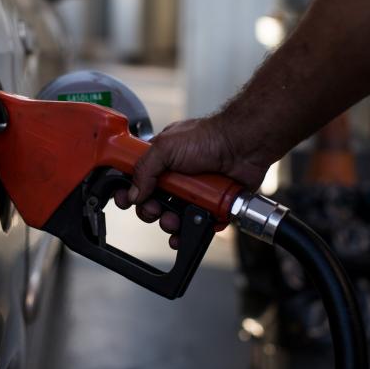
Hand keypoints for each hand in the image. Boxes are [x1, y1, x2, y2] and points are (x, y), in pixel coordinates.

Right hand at [114, 116, 269, 247]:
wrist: (242, 146)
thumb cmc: (209, 138)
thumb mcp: (166, 147)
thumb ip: (144, 169)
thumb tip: (133, 193)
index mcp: (162, 161)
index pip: (139, 180)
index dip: (131, 192)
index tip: (127, 200)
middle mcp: (177, 178)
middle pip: (154, 203)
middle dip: (151, 211)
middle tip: (155, 210)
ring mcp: (195, 193)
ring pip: (175, 217)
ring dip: (169, 224)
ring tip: (173, 220)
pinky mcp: (212, 205)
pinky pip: (199, 224)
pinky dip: (193, 231)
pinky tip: (189, 230)